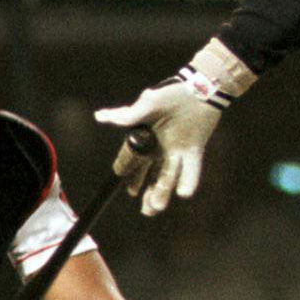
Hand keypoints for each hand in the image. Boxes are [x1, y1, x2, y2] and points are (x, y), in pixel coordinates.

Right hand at [95, 77, 218, 213]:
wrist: (199, 89)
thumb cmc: (171, 93)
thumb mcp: (148, 104)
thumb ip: (128, 115)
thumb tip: (99, 116)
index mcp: (145, 139)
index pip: (133, 162)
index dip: (130, 175)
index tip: (129, 189)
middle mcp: (160, 149)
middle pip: (151, 176)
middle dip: (148, 192)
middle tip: (147, 209)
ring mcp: (177, 151)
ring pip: (168, 176)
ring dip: (163, 191)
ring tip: (157, 207)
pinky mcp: (194, 150)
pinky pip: (192, 170)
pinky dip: (189, 181)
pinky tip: (184, 193)